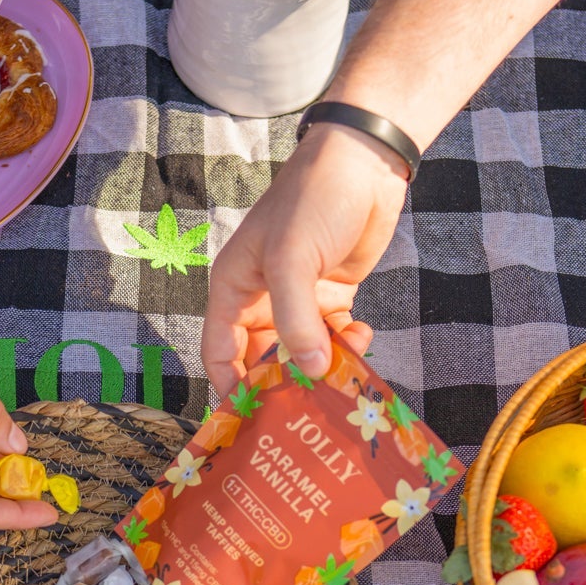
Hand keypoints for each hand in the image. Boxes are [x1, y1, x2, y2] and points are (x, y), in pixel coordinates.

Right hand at [201, 126, 409, 397]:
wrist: (364, 161)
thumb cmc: (313, 199)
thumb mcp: (293, 257)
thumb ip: (295, 318)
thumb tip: (305, 371)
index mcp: (235, 287)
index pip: (221, 352)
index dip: (232, 387)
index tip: (251, 423)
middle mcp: (262, 298)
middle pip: (262, 359)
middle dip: (282, 385)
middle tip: (304, 414)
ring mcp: (299, 298)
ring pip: (301, 352)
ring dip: (320, 369)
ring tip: (340, 384)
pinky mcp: (332, 296)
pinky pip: (334, 337)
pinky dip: (346, 347)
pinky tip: (362, 343)